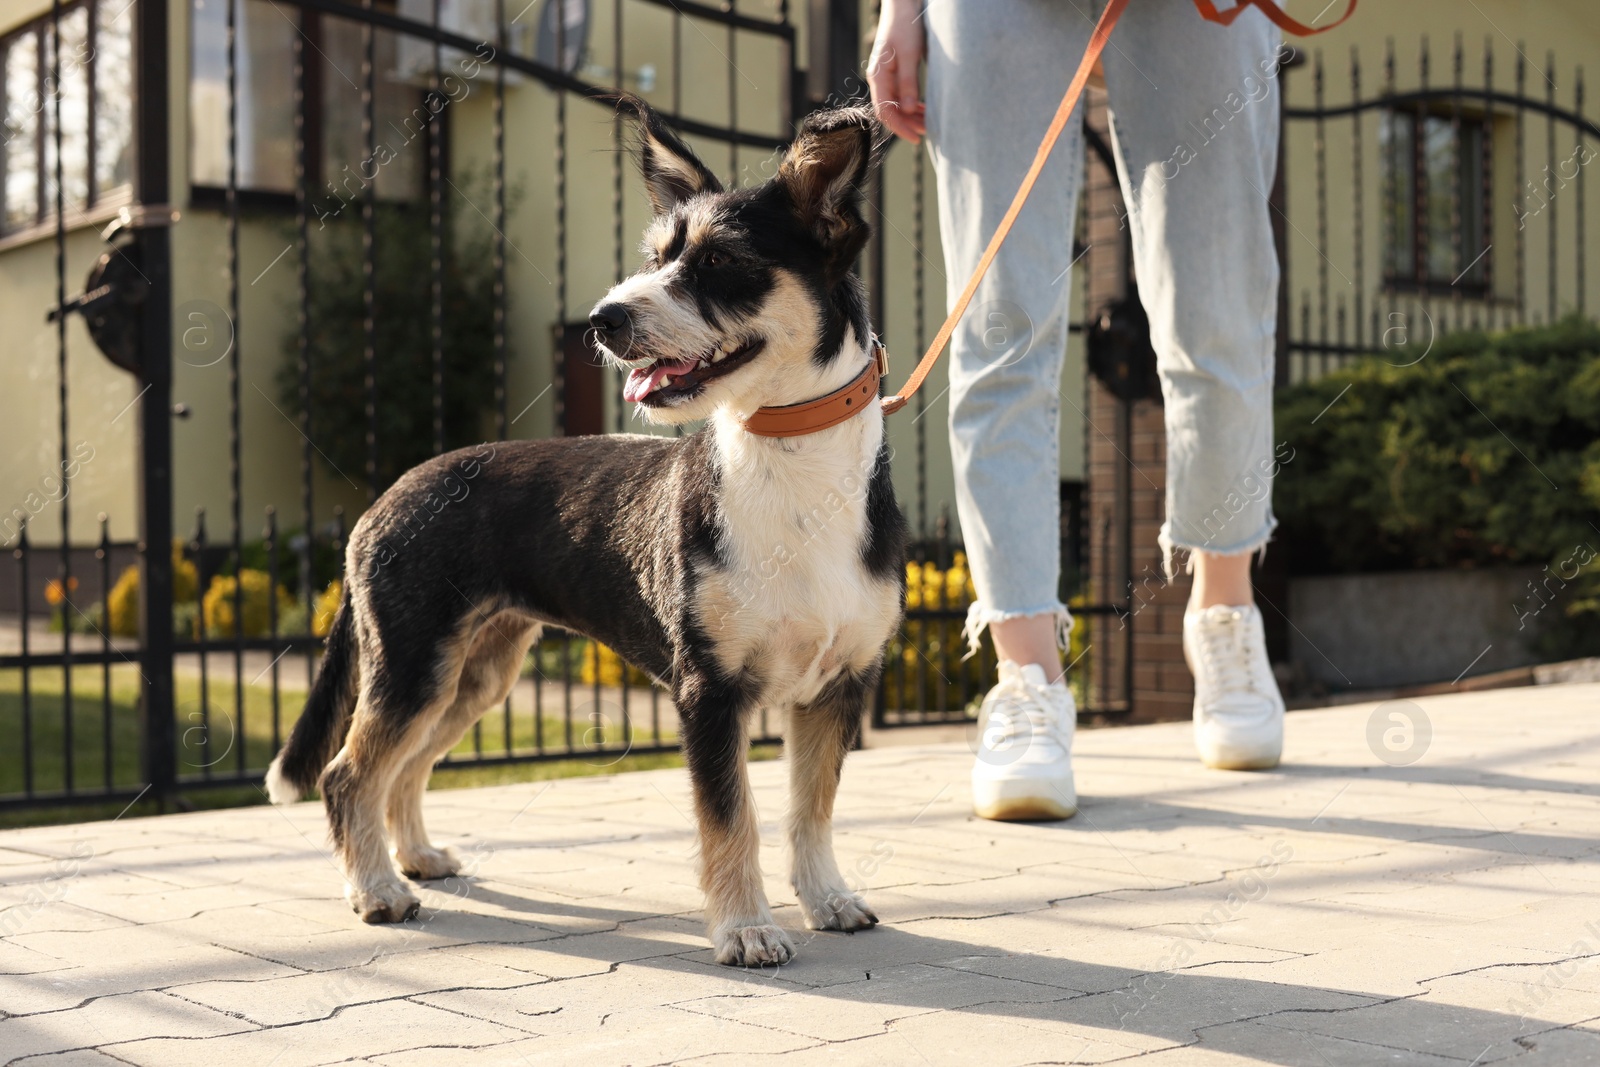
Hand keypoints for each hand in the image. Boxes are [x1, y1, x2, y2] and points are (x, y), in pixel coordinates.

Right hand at [866, 0, 925, 143]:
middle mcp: (879, 78)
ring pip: (897, 104)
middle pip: (890, 110)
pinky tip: (923, 108)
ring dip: (911, 115)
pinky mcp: (894, 72)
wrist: (902, 4)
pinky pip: (900, 95)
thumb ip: (908, 82)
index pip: (885, 111)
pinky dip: (912, 104)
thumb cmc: (905, 25)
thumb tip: (909, 110)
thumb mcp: (910, 54)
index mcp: (879, 75)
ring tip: (929, 122)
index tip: (916, 138)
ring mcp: (886, 76)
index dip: (900, 128)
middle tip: (929, 131)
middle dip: (908, 124)